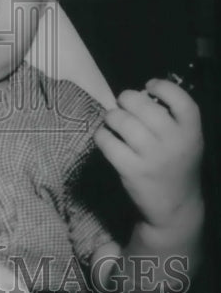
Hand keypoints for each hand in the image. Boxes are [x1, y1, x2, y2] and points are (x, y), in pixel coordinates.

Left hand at [93, 79, 202, 234]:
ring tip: (113, 119)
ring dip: (111, 115)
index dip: (162, 86)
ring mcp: (152, 157)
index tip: (149, 86)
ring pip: (122, 121)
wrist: (176, 206)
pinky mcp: (131, 170)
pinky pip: (107, 141)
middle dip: (126, 98)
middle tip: (123, 103)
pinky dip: (102, 135)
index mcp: (192, 132)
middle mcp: (174, 142)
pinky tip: (106, 137)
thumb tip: (139, 93)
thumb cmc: (177, 165)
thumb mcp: (187, 140)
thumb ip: (172, 118)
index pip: (181, 100)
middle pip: (143, 106)